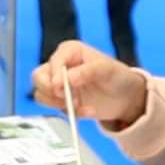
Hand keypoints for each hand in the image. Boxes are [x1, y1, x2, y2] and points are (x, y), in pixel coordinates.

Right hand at [31, 41, 148, 128]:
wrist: (125, 98)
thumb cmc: (118, 77)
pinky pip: (53, 108)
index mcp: (70, 51)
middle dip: (50, 90)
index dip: (55, 75)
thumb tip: (67, 79)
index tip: (61, 88)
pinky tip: (86, 111)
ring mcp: (58, 84)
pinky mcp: (61, 100)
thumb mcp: (107, 70)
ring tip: (80, 106)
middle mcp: (60, 65)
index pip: (54, 61)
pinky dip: (68, 112)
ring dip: (58, 104)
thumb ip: (87, 71)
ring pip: (41, 93)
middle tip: (67, 99)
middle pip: (38, 77)